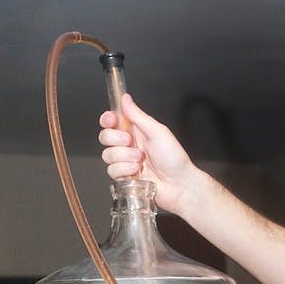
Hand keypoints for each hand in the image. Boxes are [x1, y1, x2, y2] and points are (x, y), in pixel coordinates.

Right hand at [98, 94, 196, 214]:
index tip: (112, 120)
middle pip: (105, 137)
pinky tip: (138, 171)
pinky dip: (124, 170)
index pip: (112, 121)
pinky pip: (112, 171)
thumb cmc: (174, 159)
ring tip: (140, 160)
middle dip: (116, 139)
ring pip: (107, 155)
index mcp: (136, 131)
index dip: (107, 119)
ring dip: (124, 156)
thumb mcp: (157, 131)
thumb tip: (125, 99)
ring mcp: (125, 161)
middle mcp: (129, 145)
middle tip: (131, 142)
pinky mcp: (124, 176)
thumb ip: (138, 115)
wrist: (179, 185)